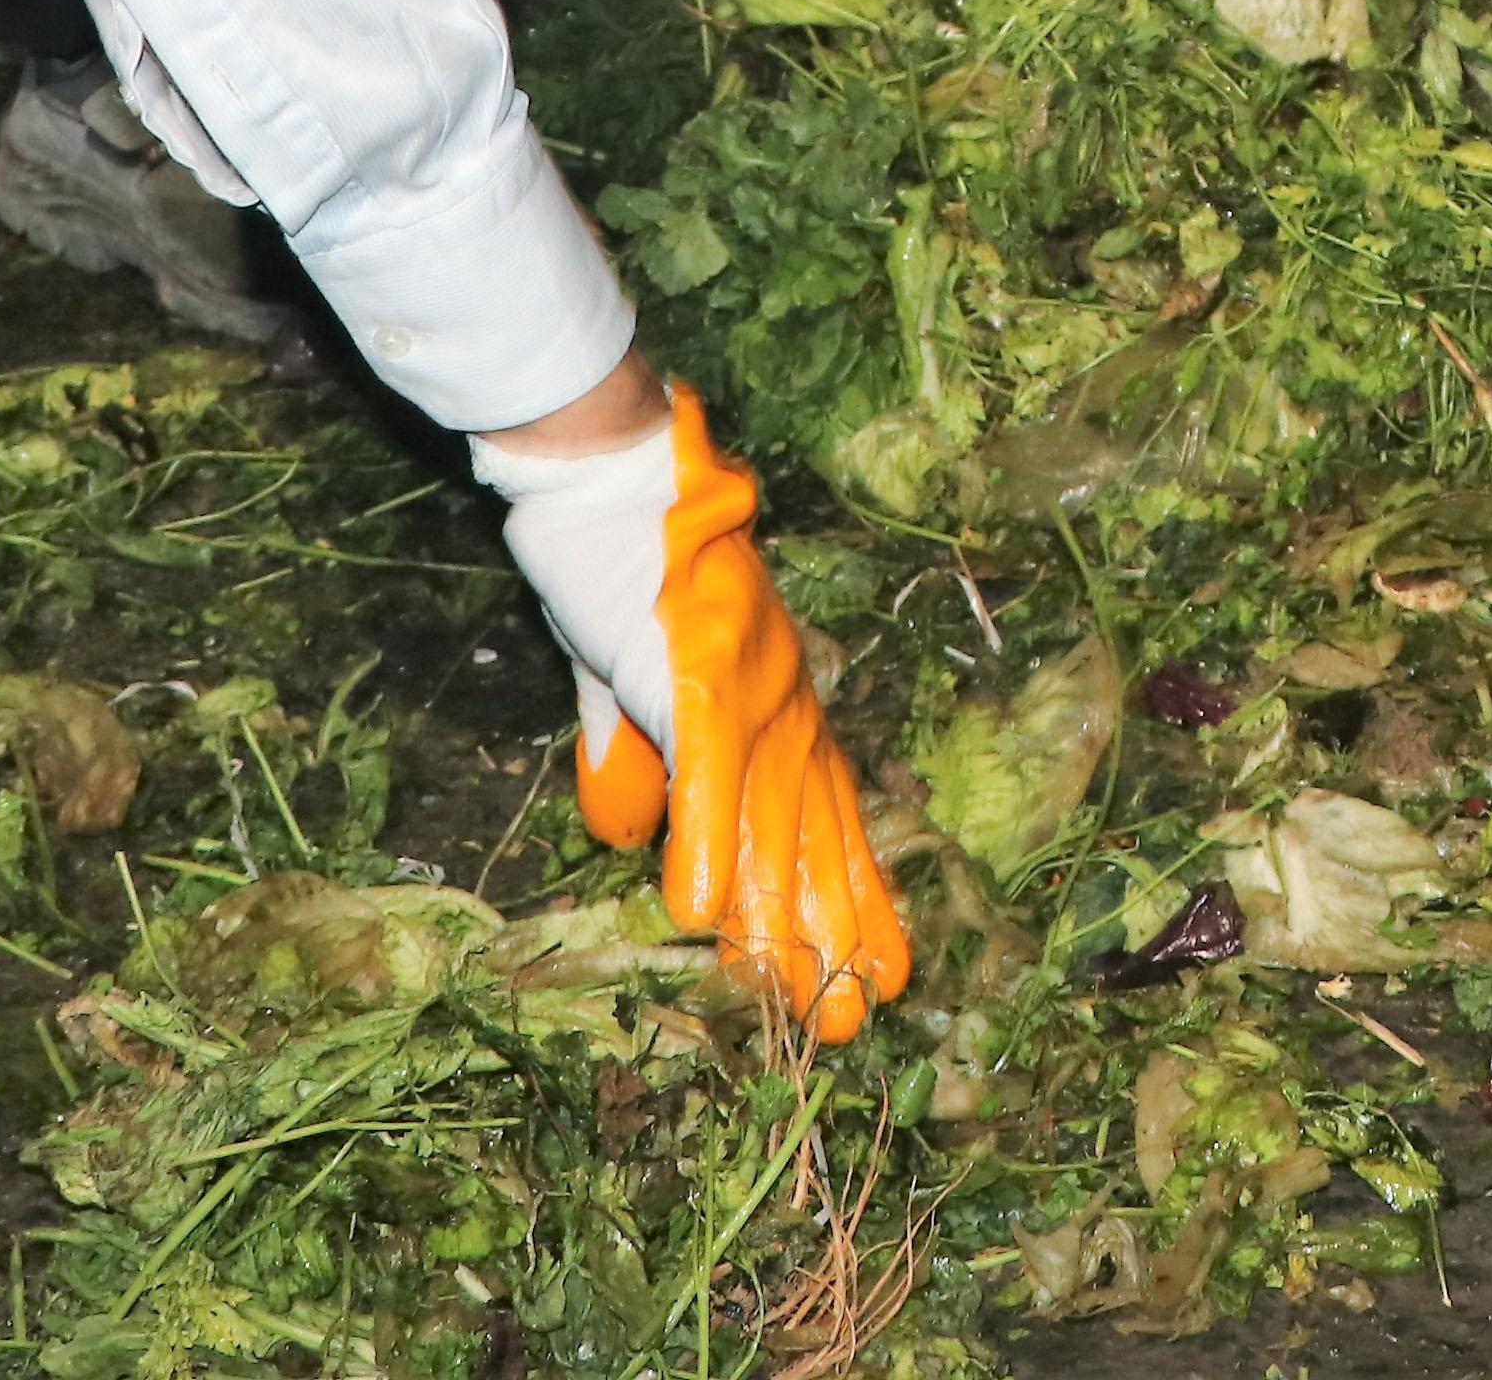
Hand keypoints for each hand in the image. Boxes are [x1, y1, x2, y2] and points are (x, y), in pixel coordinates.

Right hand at [490, 386, 912, 1040]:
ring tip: (796, 997)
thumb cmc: (629, 568)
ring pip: (772, 820)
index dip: (853, 894)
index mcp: (777, 702)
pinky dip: (706, 839)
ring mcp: (746, 687)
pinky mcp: (694, 671)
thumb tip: (622, 837)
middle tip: (854, 1022)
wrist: (613, 469)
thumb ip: (634, 757)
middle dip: (834, 930)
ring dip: (782, 913)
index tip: (879, 971)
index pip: (827, 815)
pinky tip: (702, 910)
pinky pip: (704, 770)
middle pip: (816, 834)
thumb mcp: (633, 680)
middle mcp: (783, 700)